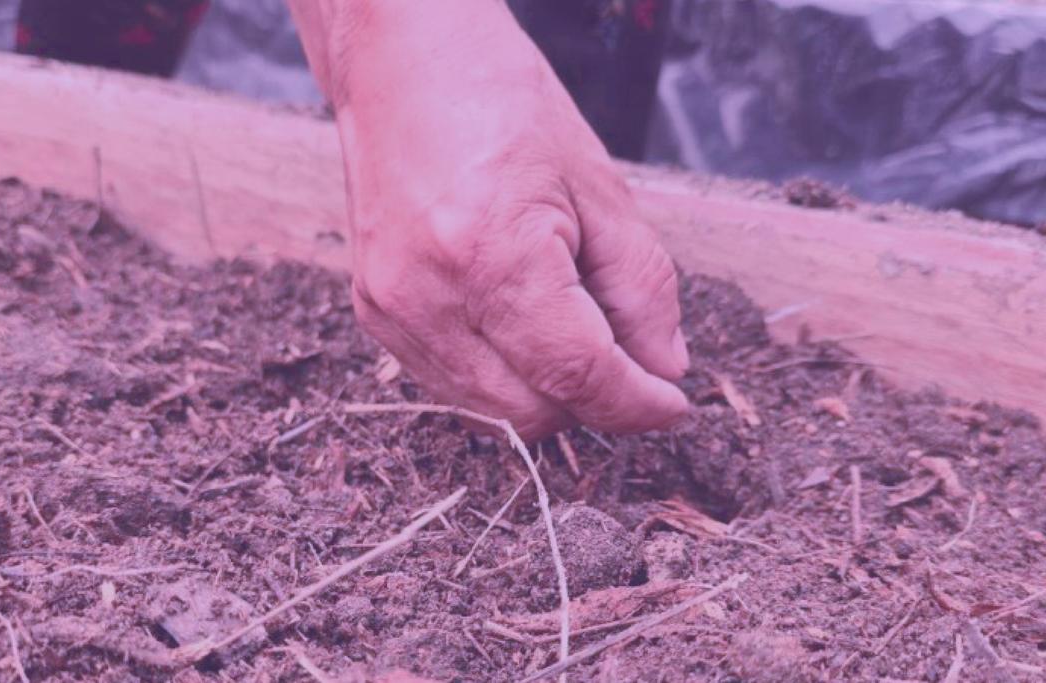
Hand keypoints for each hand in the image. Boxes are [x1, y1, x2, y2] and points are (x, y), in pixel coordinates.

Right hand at [293, 1, 689, 438]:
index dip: (637, 403)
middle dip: (593, 400)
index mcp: (490, 254)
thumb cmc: (500, 103)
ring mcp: (392, 309)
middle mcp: (428, 296)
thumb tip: (663, 368)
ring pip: (489, 410)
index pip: (579, 375)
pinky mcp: (373, 312)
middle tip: (631, 356)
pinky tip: (521, 322)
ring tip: (573, 326)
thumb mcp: (599, 185)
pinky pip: (450, 384)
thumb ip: (640, 287)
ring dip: (546, 392)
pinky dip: (499, 375)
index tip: (673, 404)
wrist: (399, 61)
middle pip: (533, 411)